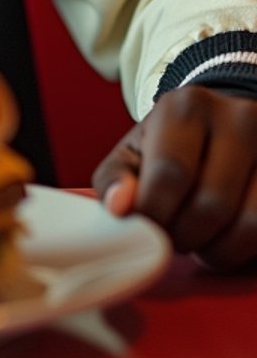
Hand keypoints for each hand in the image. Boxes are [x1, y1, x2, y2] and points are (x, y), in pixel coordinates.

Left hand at [93, 85, 256, 268]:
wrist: (223, 125)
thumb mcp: (134, 151)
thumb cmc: (170, 145)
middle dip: (184, 237)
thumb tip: (118, 206)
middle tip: (172, 236)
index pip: (171, 174)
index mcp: (187, 107)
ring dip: (217, 250)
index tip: (144, 227)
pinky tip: (225, 235)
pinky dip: (243, 249)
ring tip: (199, 238)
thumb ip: (114, 177)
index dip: (154, 215)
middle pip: (211, 206)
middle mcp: (238, 119)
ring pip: (249, 226)